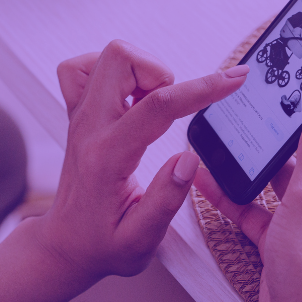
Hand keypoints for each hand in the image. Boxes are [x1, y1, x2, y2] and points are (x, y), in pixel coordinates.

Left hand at [33, 40, 248, 280]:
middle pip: (120, 59)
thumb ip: (166, 200)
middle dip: (162, 72)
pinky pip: (83, 68)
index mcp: (108, 156)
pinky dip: (113, 71)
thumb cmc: (102, 244)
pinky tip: (130, 98)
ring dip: (141, 71)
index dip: (203, 88)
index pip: (158, 106)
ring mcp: (78, 116)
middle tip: (174, 107)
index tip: (235, 78)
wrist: (66, 243)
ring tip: (153, 108)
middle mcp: (88, 127)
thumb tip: (189, 159)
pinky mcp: (76, 114)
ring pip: (106, 57)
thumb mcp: (140, 241)